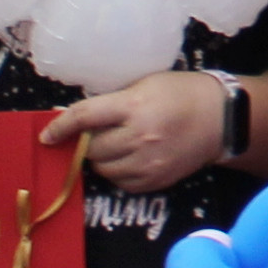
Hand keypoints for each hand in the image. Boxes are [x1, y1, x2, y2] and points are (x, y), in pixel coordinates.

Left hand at [56, 69, 232, 194]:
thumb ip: (113, 102)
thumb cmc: (181, 93)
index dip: (60, 127)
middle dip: (84, 143)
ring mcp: (148, 163)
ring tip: (116, 145)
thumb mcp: (145, 85)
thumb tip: (78, 119)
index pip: (85, 118)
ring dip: (101, 158)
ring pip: (103, 169)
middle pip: (91, 149)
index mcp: (134, 106)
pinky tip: (130, 158)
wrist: (222, 118)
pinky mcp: (156, 181)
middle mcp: (139, 137)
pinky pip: (122, 183)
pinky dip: (118, 172)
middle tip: (92, 135)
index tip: (46, 135)